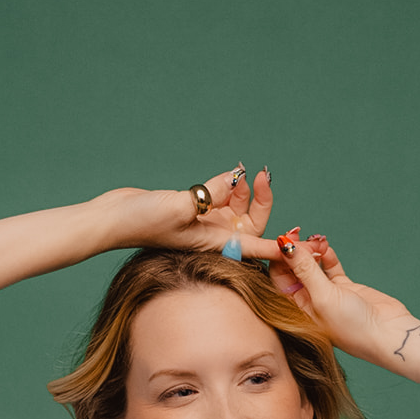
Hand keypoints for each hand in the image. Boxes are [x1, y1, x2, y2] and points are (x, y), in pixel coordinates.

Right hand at [107, 165, 283, 257]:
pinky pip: (221, 198)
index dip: (284, 247)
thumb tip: (236, 178)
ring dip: (245, 190)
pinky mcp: (196, 211)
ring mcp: (206, 223)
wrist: (112, 219)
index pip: (260, 247)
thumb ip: (210, 194)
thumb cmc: (142, 221)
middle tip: (264, 176)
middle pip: (255, 222)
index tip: (306, 245)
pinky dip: (229, 186)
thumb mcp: (180, 207)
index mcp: (218, 243)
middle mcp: (217, 235)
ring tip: (244, 172)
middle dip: (263, 200)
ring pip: (238, 207)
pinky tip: (231, 174)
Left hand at [272, 233, 419, 364]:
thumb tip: (285, 246)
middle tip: (300, 234)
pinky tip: (326, 247)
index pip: (278, 277)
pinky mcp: (344, 287)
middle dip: (295, 250)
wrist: (388, 334)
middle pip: (293, 269)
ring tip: (317, 240)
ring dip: (311, 250)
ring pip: (311, 265)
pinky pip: (329, 267)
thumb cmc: (352, 327)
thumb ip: (305, 270)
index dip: (279, 258)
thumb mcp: (323, 297)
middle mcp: (307, 300)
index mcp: (296, 308)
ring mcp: (326, 293)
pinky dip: (327, 255)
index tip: (284, 240)